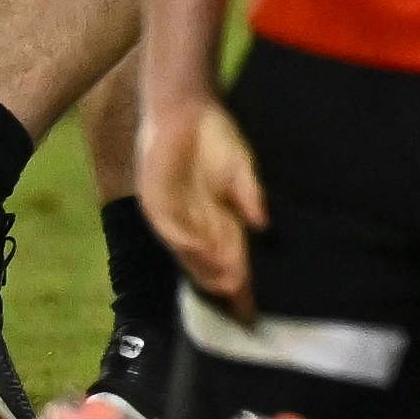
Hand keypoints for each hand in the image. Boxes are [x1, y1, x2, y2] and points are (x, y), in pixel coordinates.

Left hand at [140, 87, 268, 317]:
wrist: (184, 109)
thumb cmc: (216, 136)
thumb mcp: (240, 168)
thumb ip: (248, 195)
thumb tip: (264, 225)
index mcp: (221, 219)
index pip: (234, 259)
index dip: (243, 283)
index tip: (254, 308)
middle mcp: (198, 224)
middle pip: (212, 264)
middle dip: (226, 285)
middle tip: (241, 309)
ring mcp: (175, 216)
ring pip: (191, 254)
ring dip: (206, 270)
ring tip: (224, 289)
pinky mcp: (155, 204)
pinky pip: (171, 230)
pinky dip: (186, 243)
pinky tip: (198, 254)